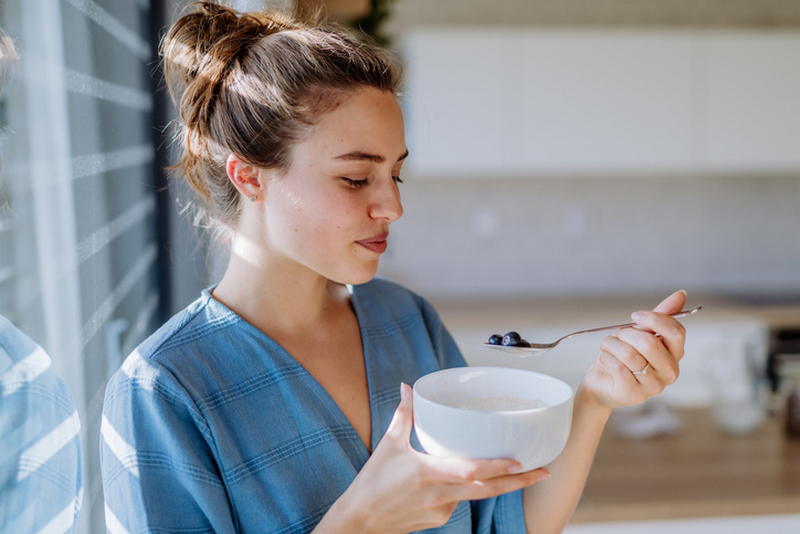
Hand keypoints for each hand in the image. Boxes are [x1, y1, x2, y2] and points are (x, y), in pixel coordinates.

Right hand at [317, 383, 548, 533]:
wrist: (359, 522)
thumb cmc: (372, 483)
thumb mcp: (388, 446)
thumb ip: (404, 415)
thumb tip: (408, 387)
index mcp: (426, 472)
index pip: (470, 471)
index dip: (497, 468)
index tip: (520, 462)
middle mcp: (438, 494)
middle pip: (486, 490)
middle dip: (518, 482)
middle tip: (543, 472)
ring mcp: (441, 511)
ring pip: (476, 496)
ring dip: (496, 484)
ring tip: (518, 472)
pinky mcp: (439, 521)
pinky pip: (459, 502)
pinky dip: (467, 490)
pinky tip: (462, 481)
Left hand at [581, 290, 687, 409]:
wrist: (601, 382)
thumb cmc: (622, 356)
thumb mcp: (640, 332)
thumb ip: (661, 315)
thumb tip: (681, 294)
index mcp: (675, 355)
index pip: (676, 332)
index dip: (653, 319)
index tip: (634, 316)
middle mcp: (670, 372)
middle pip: (649, 343)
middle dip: (626, 334)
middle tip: (618, 336)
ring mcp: (654, 386)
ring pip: (629, 354)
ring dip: (611, 345)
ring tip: (609, 348)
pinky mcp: (635, 395)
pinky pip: (617, 367)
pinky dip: (605, 357)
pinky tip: (606, 360)